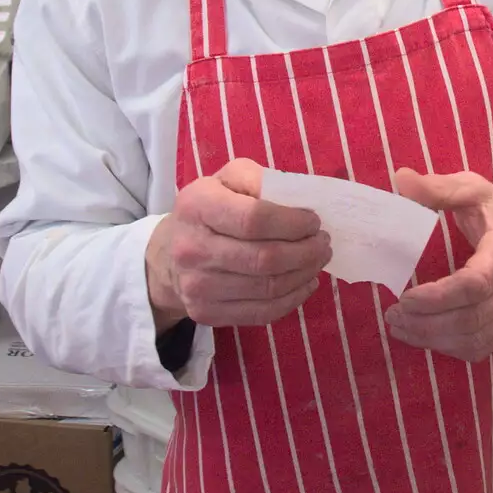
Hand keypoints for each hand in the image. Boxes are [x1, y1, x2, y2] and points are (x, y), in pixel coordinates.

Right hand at [145, 158, 331, 330]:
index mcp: (197, 206)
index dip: (293, 223)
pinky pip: (262, 312)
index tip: (314, 221)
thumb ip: (259, 179)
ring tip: (318, 259)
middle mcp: (192, 249)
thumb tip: (298, 198)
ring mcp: (197, 287)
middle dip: (306, 251)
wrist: (169, 253)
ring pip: (268, 288)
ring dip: (304, 273)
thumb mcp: (229, 179)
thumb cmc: (210, 208)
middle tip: (324, 242)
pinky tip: (306, 282)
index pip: (254, 219)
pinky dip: (293, 298)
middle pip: (265, 259)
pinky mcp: (206, 314)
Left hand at [385, 169, 492, 362]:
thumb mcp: (471, 189)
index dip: (438, 296)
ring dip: (433, 339)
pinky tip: (424, 335)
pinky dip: (449, 348)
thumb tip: (399, 179)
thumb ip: (437, 187)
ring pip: (476, 338)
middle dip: (427, 323)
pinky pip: (481, 348)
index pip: (476, 283)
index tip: (404, 297)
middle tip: (393, 315)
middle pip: (473, 317)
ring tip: (400, 326)